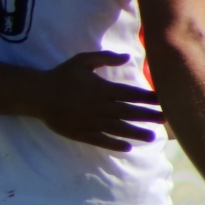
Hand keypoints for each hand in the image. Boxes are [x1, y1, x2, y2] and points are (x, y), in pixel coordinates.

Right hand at [34, 52, 164, 151]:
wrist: (38, 94)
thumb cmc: (61, 75)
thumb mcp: (82, 60)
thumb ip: (105, 58)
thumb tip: (128, 56)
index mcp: (101, 88)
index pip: (130, 94)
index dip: (148, 97)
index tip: (163, 101)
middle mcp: (99, 106)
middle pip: (129, 112)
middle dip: (148, 116)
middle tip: (166, 119)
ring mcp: (90, 121)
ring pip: (118, 128)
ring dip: (136, 133)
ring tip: (152, 137)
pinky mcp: (80, 132)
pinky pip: (101, 140)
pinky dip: (115, 144)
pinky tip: (127, 147)